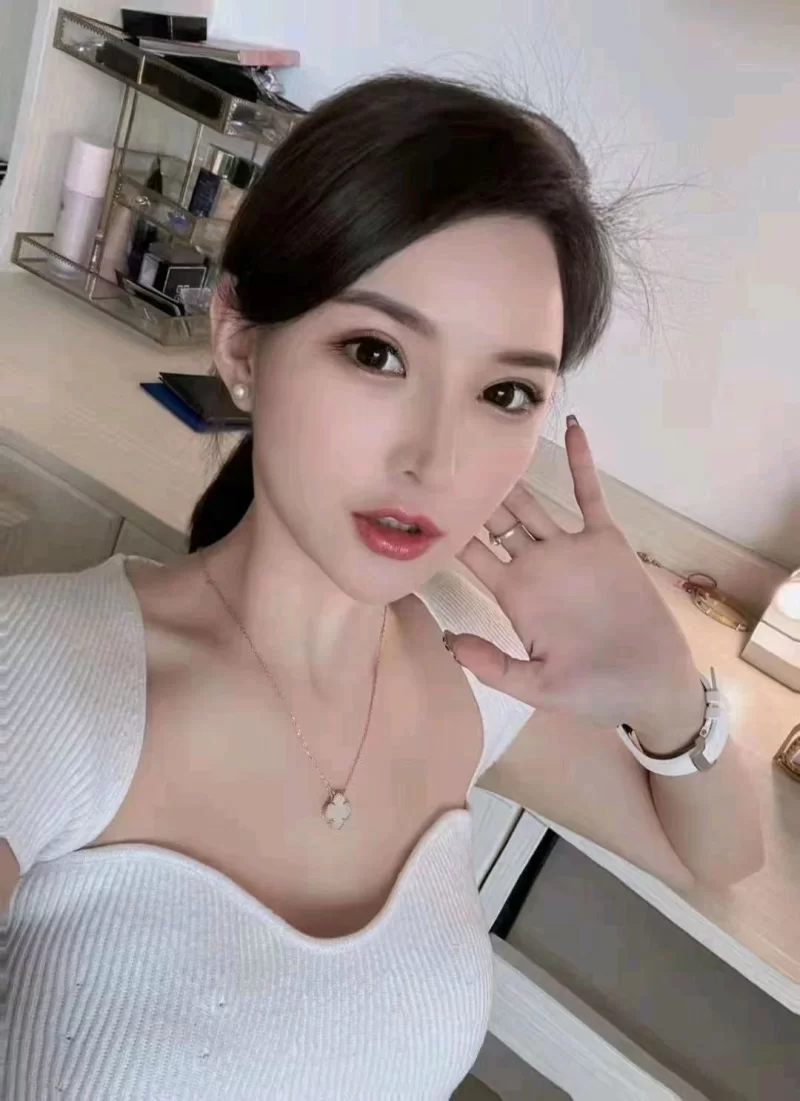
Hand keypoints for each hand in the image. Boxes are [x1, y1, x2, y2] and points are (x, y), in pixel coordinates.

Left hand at [452, 417, 704, 746]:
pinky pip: (589, 494)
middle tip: (447, 459)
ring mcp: (569, 550)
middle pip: (495, 521)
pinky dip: (581, 461)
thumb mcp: (537, 686)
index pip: (472, 555)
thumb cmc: (593, 691)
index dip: (448, 532)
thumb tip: (448, 639)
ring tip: (490, 437)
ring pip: (533, 503)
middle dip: (472, 495)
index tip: (421, 505)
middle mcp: (536, 565)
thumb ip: (492, 665)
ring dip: (513, 475)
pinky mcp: (605, 541)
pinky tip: (572, 427)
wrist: (651, 686)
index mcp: (514, 595)